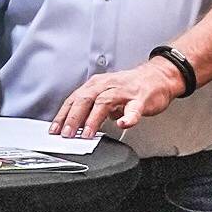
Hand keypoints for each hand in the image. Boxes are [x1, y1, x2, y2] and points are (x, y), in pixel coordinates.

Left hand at [49, 57, 180, 138]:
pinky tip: (123, 124)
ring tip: (87, 133)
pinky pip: (134, 109)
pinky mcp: (141, 99)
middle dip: (74, 118)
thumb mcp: (105, 94)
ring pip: (104, 103)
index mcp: (96, 85)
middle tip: (67, 134)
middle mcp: (107, 86)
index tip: (54, 130)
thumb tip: (75, 126)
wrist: (157, 77)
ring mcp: (124, 92)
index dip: (63, 115)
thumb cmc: (129, 87)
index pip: (74, 99)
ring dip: (94, 119)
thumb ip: (91, 108)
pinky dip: (128, 117)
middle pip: (85, 99)